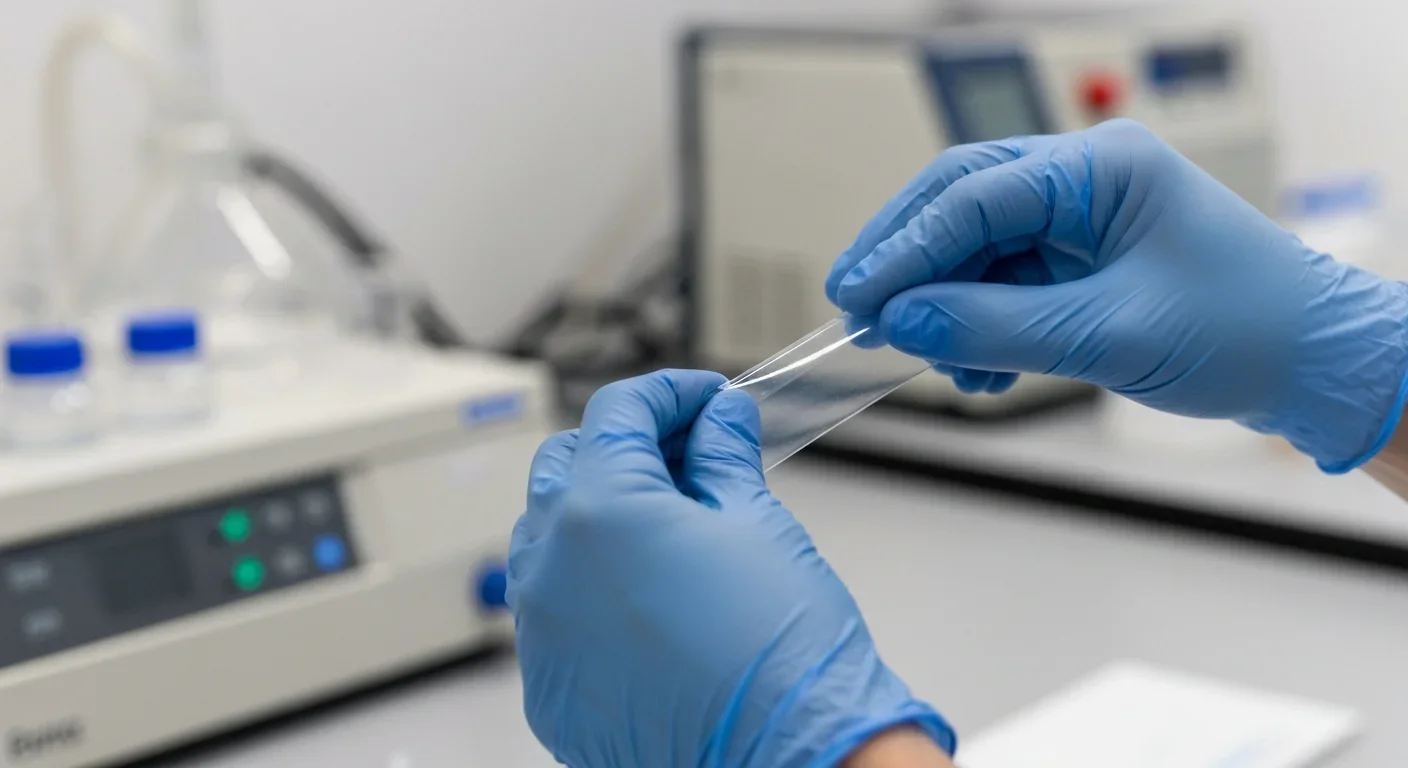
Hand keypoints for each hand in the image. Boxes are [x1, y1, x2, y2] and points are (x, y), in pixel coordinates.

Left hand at [506, 370, 953, 766]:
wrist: (793, 758)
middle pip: (564, 465)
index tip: (705, 401)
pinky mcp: (549, 688)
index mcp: (599, 510)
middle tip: (688, 453)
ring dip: (594, 513)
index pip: (616, 413)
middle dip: (622, 446)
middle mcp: (550, 567)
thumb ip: (722, 456)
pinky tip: (647, 593)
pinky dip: (588, 586)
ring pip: (544, 539)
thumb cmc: (783, 653)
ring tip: (667, 523)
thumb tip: (718, 419)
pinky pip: (551, 612)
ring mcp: (541, 633)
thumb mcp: (756, 522)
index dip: (669, 393)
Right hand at [827, 119, 1407, 471]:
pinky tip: (977, 368)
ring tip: (934, 363)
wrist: (1316, 366)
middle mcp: (1085, 181)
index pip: (972, 197)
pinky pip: (1005, 284)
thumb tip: (904, 324)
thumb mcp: (1107, 335)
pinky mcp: (1084, 261)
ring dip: (945, 306)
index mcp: (1100, 168)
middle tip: (859, 312)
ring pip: (978, 251)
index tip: (857, 297)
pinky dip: (980, 325)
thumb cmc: (1247, 330)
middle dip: (908, 262)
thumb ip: (994, 328)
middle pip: (962, 206)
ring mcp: (1083, 221)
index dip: (904, 249)